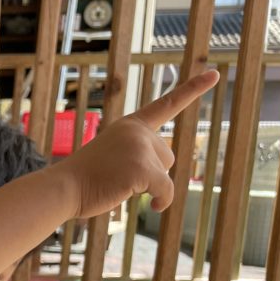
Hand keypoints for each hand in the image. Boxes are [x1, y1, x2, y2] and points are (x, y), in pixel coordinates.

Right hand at [57, 69, 217, 219]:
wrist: (64, 188)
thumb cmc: (86, 178)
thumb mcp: (114, 156)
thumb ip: (139, 157)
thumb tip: (162, 187)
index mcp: (131, 125)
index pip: (167, 104)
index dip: (192, 89)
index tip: (215, 73)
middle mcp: (138, 132)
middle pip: (167, 156)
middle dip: (151, 172)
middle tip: (117, 176)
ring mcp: (140, 149)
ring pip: (166, 174)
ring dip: (150, 186)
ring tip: (118, 185)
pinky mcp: (142, 170)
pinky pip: (166, 190)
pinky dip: (162, 202)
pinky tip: (152, 207)